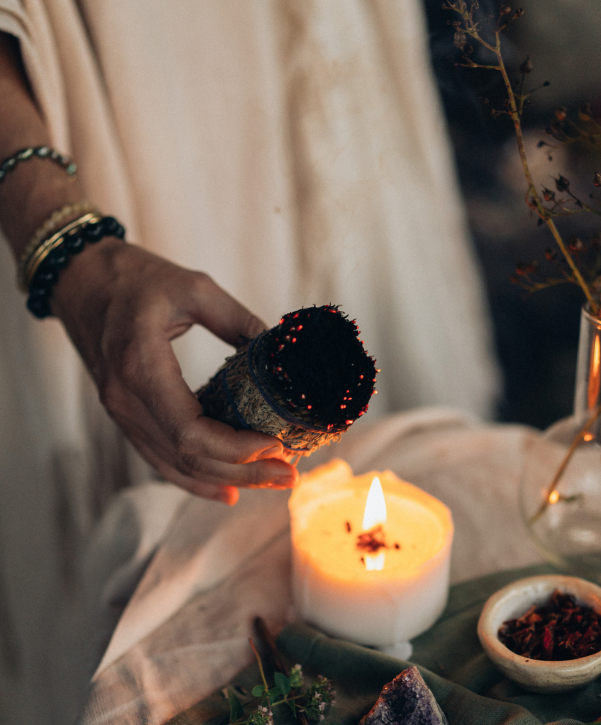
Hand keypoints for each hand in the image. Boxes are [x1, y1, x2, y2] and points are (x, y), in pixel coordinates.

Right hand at [51, 238, 297, 503]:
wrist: (80, 279)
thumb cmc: (133, 277)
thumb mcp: (193, 287)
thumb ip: (238, 320)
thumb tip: (280, 352)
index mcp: (140, 365)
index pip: (189, 431)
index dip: (235, 449)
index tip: (276, 445)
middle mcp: (125, 398)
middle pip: (187, 456)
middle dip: (244, 470)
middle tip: (290, 473)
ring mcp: (121, 411)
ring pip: (175, 465)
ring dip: (226, 477)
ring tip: (271, 481)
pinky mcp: (125, 414)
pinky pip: (160, 457)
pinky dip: (195, 478)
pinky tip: (228, 488)